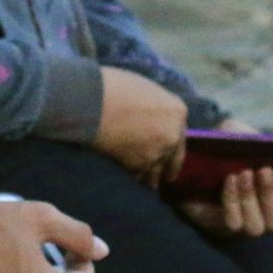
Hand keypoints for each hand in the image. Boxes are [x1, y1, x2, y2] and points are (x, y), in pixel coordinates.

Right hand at [95, 68, 187, 185]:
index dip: (173, 144)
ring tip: (146, 184)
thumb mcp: (142, 89)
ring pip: (156, 173)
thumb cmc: (112, 87)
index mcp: (177, 111)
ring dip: (150, 178)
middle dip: (169, 169)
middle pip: (174, 158)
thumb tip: (150, 116)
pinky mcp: (137, 166)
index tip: (170, 152)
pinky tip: (127, 178)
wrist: (92, 103)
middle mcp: (173, 135)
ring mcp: (157, 153)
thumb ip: (154, 106)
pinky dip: (134, 178)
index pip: (180, 133)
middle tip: (166, 177)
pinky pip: (138, 176)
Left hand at [175, 119, 272, 236]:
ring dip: (251, 198)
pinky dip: (233, 200)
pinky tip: (228, 179)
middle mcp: (263, 218)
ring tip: (242, 172)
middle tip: (264, 169)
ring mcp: (242, 225)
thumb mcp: (252, 142)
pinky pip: (233, 223)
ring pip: (258, 227)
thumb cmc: (225, 147)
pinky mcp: (220, 226)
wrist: (187, 150)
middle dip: (272, 196)